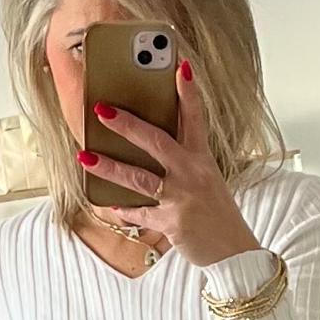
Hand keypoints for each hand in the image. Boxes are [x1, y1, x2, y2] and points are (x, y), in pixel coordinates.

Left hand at [77, 60, 260, 268]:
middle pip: (156, 142)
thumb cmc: (218, 215)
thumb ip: (184, 163)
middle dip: (127, 125)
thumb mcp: (208, 181)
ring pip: (139, 177)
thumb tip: (149, 149)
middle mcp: (192, 174)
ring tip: (84, 157)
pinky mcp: (171, 222)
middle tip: (102, 110)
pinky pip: (139, 213)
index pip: (196, 118)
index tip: (180, 67)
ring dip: (109, 166)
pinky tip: (107, 202)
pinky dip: (123, 208)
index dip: (188, 92)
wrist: (234, 253)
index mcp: (202, 159)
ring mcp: (180, 198)